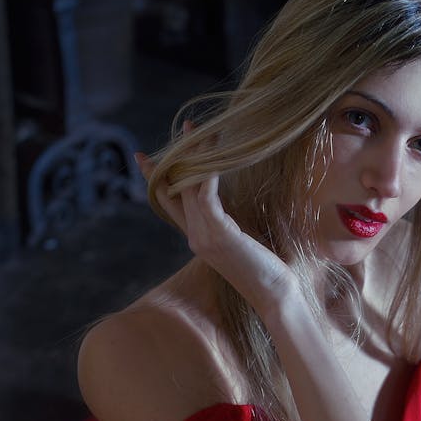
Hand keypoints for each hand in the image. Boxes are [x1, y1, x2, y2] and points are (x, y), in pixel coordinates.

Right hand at [134, 137, 297, 318]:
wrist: (274, 294)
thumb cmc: (266, 270)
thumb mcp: (241, 241)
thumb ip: (228, 223)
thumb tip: (228, 201)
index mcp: (196, 239)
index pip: (169, 204)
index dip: (158, 179)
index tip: (145, 159)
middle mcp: (194, 236)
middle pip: (176, 189)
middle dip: (179, 155)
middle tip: (187, 126)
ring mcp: (203, 237)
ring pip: (190, 187)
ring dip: (196, 155)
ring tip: (200, 130)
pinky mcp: (219, 234)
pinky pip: (206, 194)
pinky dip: (209, 172)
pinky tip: (216, 154)